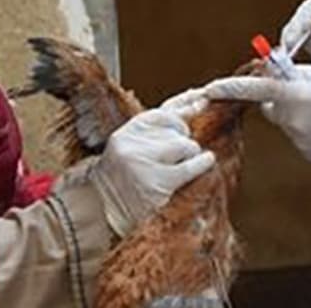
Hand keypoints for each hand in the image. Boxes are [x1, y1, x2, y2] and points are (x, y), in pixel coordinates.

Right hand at [89, 109, 215, 235]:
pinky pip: (190, 166)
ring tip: (176, 168)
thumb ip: (161, 127)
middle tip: (176, 157)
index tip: (203, 99)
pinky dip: (202, 164)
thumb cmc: (125, 179)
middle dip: (185, 140)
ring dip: (190, 156)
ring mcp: (142, 161)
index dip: (188, 103)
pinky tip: (206, 162)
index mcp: (128, 131)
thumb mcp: (136, 147)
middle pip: (178, 127)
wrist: (104, 212)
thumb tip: (198, 102)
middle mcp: (132, 142)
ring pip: (186, 145)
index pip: (165, 112)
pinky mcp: (156, 182)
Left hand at [205, 65, 310, 170]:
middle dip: (279, 98)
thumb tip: (270, 72)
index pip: (256, 88)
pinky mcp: (306, 153)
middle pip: (269, 105)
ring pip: (283, 121)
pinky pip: (296, 136)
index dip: (231, 87)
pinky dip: (306, 130)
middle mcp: (294, 119)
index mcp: (298, 94)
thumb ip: (294, 73)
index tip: (211, 88)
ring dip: (295, 114)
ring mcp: (298, 139)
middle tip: (305, 93)